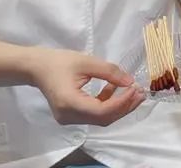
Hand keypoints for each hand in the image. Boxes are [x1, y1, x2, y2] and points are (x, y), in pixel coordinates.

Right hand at [28, 48, 143, 126]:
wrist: (38, 68)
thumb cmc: (60, 62)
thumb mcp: (88, 62)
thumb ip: (110, 73)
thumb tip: (130, 82)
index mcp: (70, 103)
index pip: (102, 111)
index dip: (122, 102)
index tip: (136, 89)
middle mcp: (69, 116)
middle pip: (103, 118)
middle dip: (124, 106)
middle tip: (141, 93)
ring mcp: (69, 118)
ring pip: (100, 118)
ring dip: (119, 106)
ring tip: (134, 91)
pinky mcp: (72, 115)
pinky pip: (94, 114)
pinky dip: (108, 104)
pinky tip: (115, 89)